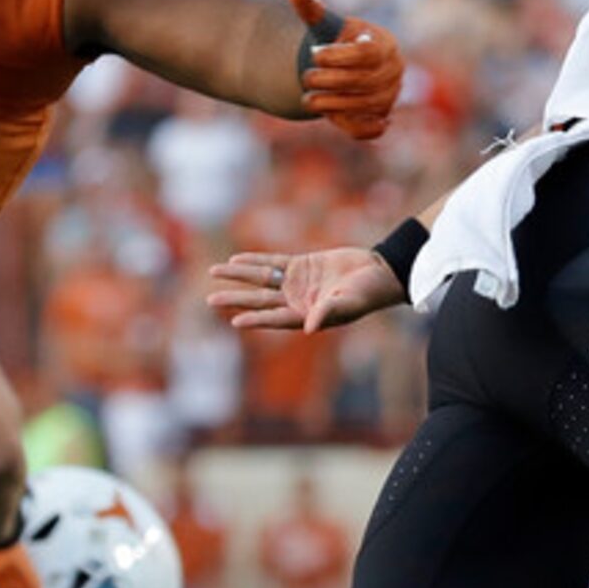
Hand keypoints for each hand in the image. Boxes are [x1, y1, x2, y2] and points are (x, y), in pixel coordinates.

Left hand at [207, 246, 405, 331]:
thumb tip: (307, 328)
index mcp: (306, 316)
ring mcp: (297, 283)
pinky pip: (274, 262)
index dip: (255, 319)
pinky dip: (255, 260)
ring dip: (239, 276)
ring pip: (261, 279)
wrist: (378, 272)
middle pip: (260, 300)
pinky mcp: (301, 265)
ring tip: (214, 272)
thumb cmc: (366, 293)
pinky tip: (236, 260)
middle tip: (210, 300)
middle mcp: (296, 301)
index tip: (235, 320)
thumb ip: (327, 313)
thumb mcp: (348, 304)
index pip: (274, 318)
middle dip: (236, 299)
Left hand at [288, 0, 401, 141]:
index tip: (315, 54)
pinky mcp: (381, 117)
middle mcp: (393, 71)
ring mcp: (390, 96)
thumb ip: (312, 10)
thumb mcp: (326, 26)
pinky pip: (370, 128)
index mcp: (384, 44)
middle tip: (305, 79)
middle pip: (365, 81)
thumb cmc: (338, 42)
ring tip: (308, 100)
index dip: (338, 56)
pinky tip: (332, 117)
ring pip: (365, 106)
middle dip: (331, 81)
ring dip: (334, 105)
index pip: (366, 53)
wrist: (349, 68)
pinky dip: (354, 127)